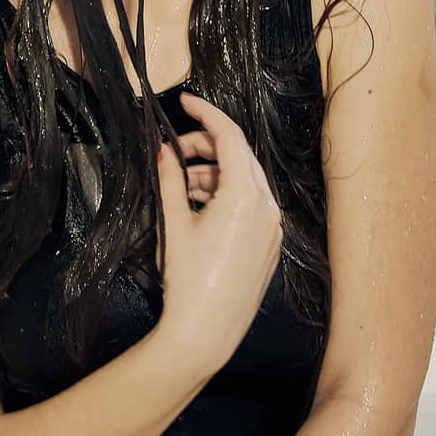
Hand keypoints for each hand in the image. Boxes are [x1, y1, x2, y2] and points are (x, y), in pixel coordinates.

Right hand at [153, 90, 283, 371]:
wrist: (203, 333)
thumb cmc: (186, 279)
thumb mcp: (173, 224)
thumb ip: (170, 181)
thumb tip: (163, 153)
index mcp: (245, 196)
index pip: (230, 137)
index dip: (206, 114)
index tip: (185, 102)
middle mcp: (267, 208)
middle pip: (239, 156)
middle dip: (206, 146)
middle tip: (173, 150)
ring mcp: (272, 228)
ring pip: (245, 181)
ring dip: (213, 173)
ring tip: (180, 185)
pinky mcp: (269, 246)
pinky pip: (251, 205)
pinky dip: (226, 195)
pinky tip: (198, 206)